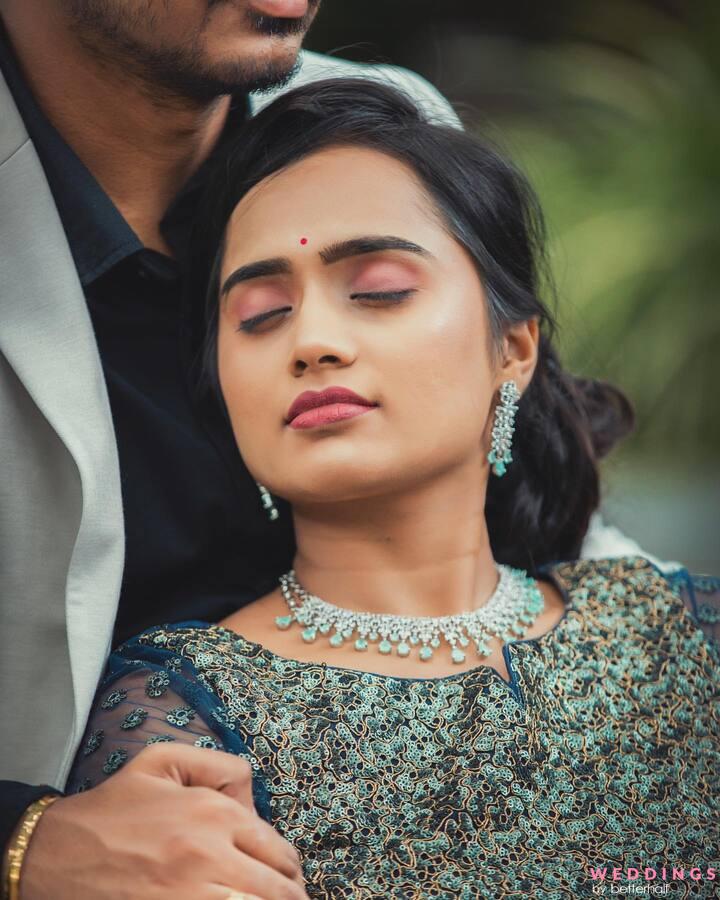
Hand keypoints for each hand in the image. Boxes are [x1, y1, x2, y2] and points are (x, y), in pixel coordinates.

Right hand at [19, 744, 308, 899]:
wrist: (57, 851)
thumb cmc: (115, 806)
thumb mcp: (165, 760)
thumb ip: (220, 766)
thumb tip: (253, 800)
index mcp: (213, 813)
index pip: (277, 851)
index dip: (289, 868)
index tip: (290, 875)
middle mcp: (209, 855)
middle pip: (275, 889)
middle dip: (289, 895)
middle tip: (293, 897)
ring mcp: (190, 895)